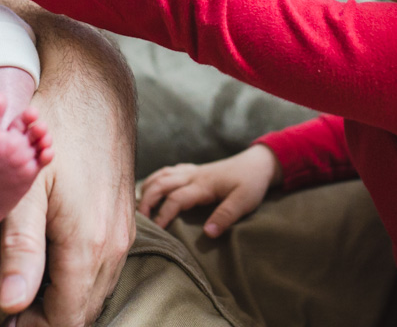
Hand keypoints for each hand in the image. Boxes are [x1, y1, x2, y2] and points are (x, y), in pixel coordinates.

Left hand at [0, 10, 136, 326]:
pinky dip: (78, 277)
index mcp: (88, 244)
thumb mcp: (25, 189)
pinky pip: (103, 267)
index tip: (3, 321)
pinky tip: (47, 259)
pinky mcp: (124, 218)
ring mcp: (123, 231)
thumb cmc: (52, 130)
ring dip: (63, 299)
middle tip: (8, 306)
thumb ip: (21, 250)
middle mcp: (114, 244)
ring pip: (96, 290)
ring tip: (22, 284)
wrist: (93, 86)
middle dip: (47, 318)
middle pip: (84, 311)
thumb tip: (14, 307)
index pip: (68, 320)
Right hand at [137, 144, 281, 237]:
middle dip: (146, 201)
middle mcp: (193, 175)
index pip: (176, 199)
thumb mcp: (244, 201)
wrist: (258, 163)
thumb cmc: (252, 183)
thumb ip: (226, 216)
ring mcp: (192, 171)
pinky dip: (155, 179)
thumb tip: (208, 233)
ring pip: (161, 175)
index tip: (156, 230)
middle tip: (139, 220)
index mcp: (203, 184)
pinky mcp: (194, 170)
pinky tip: (151, 189)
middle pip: (161, 184)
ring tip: (138, 206)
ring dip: (147, 189)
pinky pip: (168, 171)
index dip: (163, 214)